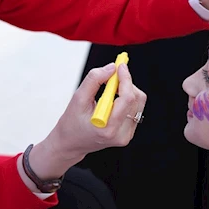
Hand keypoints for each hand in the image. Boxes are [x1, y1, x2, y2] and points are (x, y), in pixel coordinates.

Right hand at [32, 63, 145, 177]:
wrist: (71, 143)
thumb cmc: (72, 122)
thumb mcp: (78, 99)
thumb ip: (94, 80)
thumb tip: (111, 68)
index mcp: (108, 128)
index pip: (127, 99)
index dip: (125, 79)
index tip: (120, 65)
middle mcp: (121, 134)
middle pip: (136, 99)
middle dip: (126, 82)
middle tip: (113, 74)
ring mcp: (127, 135)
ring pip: (138, 103)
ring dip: (126, 90)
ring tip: (109, 90)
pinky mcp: (129, 133)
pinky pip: (135, 109)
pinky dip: (126, 99)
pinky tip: (112, 100)